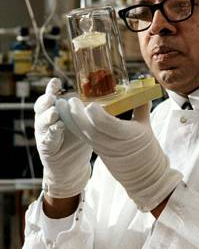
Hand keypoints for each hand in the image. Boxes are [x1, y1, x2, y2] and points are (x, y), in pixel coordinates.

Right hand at [34, 78, 92, 198]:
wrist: (70, 166)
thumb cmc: (78, 139)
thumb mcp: (83, 121)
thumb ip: (87, 108)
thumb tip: (107, 92)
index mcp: (55, 110)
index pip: (51, 95)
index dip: (51, 88)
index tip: (56, 82)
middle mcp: (46, 119)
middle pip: (41, 106)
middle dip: (45, 100)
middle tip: (52, 97)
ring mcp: (44, 133)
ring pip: (41, 122)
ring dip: (47, 116)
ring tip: (55, 113)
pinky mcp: (46, 147)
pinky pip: (47, 139)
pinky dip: (52, 133)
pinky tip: (59, 127)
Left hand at [57, 97, 182, 211]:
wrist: (144, 176)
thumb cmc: (147, 150)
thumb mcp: (147, 127)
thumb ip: (141, 107)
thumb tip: (142, 89)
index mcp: (129, 136)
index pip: (109, 126)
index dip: (98, 116)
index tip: (91, 104)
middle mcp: (113, 144)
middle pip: (91, 130)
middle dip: (77, 115)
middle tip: (71, 100)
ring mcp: (103, 149)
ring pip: (83, 134)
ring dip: (70, 120)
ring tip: (63, 105)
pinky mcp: (97, 150)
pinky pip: (83, 138)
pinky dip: (74, 126)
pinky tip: (67, 116)